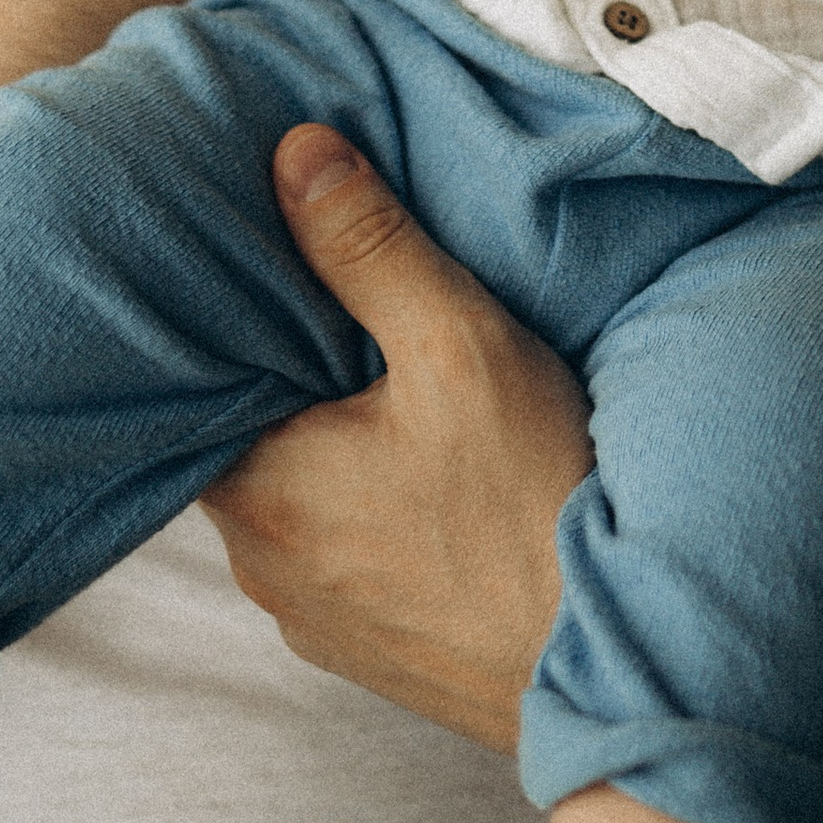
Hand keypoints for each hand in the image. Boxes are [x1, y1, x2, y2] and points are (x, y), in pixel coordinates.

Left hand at [201, 126, 593, 743]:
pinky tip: (438, 491)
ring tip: (407, 403)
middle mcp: (260, 566)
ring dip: (339, 456)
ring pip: (301, 503)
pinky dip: (374, 518)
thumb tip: (294, 153)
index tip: (279, 268)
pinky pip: (346, 559)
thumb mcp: (460, 348)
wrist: (616, 669)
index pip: (206, 377)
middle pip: (254, 439)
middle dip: (299, 382)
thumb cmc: (534, 505)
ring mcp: (314, 620)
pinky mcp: (369, 652)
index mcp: (257, 486)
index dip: (243, 317)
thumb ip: (371, 249)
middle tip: (358, 322)